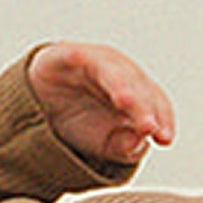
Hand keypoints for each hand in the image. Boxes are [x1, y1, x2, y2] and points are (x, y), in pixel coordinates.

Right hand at [28, 40, 175, 168]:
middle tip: (148, 127)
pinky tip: (86, 64)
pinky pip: (79, 56)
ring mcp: (97, 63)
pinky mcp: (69, 55)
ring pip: (114, 72)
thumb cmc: (79, 123)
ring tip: (125, 102)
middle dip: (144, 108)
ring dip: (121, 85)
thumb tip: (139, 142)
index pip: (157, 104)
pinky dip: (83, 59)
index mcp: (138, 94)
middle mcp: (122, 74)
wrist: (39, 110)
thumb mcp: (104, 144)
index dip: (162, 120)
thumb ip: (125, 147)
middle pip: (139, 88)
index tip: (163, 140)